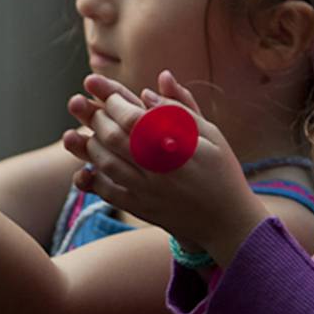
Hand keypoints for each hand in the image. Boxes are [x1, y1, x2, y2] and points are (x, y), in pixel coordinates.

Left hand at [61, 70, 269, 261]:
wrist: (229, 223)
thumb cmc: (222, 173)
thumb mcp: (211, 135)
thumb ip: (180, 110)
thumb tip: (147, 90)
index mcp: (176, 145)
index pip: (134, 118)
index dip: (114, 102)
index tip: (108, 94)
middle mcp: (158, 168)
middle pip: (114, 138)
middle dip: (96, 119)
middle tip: (88, 108)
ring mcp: (147, 192)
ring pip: (107, 164)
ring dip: (90, 146)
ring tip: (84, 134)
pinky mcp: (141, 210)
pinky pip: (109, 193)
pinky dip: (93, 179)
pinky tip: (87, 168)